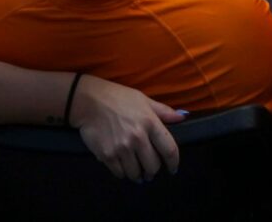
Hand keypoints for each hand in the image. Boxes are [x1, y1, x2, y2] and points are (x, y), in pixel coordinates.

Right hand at [67, 76, 182, 182]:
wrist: (88, 101)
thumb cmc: (118, 98)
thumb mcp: (143, 99)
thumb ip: (164, 111)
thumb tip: (183, 117)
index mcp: (150, 123)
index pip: (169, 150)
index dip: (174, 163)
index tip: (172, 168)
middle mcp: (137, 137)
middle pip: (153, 166)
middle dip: (153, 170)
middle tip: (150, 169)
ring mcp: (121, 148)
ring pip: (136, 173)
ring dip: (138, 174)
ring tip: (137, 171)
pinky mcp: (107, 155)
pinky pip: (120, 173)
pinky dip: (123, 173)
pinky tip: (123, 167)